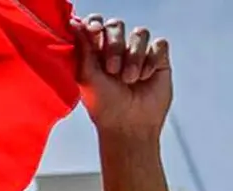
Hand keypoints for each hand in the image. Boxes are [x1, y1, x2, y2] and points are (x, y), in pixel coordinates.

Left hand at [71, 15, 172, 138]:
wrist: (128, 125)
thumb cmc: (104, 105)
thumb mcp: (87, 76)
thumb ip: (83, 49)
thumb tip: (73, 23)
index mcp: (95, 53)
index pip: (96, 25)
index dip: (95, 24)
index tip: (94, 31)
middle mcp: (117, 50)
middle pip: (117, 25)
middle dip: (114, 45)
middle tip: (112, 69)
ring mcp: (138, 54)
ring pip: (140, 33)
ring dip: (133, 56)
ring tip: (129, 79)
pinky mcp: (158, 60)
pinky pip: (158, 44)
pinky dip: (151, 60)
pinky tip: (145, 77)